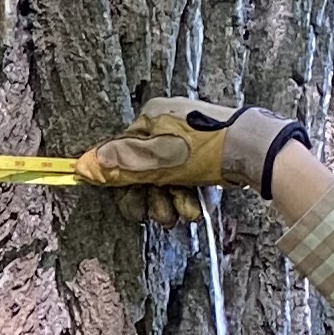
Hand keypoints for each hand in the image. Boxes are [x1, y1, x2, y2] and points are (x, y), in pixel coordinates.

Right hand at [75, 96, 298, 218]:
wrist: (252, 149)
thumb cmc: (202, 149)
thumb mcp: (153, 159)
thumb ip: (116, 165)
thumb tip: (80, 166)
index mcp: (151, 117)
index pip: (123, 155)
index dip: (126, 185)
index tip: (134, 206)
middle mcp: (168, 124)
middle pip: (145, 171)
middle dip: (153, 199)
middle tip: (161, 217)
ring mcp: (189, 138)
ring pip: (167, 179)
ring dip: (173, 203)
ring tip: (185, 213)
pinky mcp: (208, 152)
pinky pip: (188, 178)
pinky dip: (190, 195)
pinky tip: (197, 205)